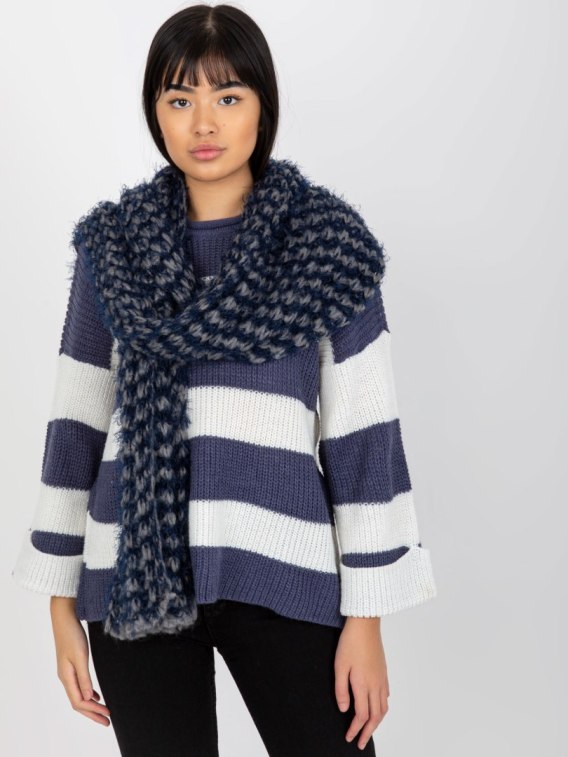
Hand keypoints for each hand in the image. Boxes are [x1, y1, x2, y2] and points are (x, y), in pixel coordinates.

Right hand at [50, 596, 110, 726]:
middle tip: (107, 722)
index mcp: (67, 677)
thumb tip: (89, 697)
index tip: (107, 716)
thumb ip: (84, 677)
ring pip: (80, 694)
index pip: (79, 702)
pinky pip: (80, 685)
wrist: (64, 618)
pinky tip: (97, 695)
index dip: (93, 711)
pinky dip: (90, 693)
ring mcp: (68, 672)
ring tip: (104, 712)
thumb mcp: (80, 656)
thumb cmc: (72, 634)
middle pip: (79, 702)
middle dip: (93, 713)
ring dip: (92, 704)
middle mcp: (66, 677)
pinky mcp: (72, 665)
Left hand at [334, 617, 388, 749]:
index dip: (356, 729)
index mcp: (363, 684)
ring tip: (369, 729)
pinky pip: (386, 696)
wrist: (365, 624)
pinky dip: (382, 707)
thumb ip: (341, 690)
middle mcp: (375, 685)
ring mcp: (381, 678)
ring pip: (383, 708)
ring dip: (376, 722)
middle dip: (368, 732)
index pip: (361, 715)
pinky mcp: (384, 672)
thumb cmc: (350, 643)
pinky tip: (377, 708)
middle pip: (375, 716)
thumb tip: (344, 709)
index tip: (349, 738)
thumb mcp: (339, 666)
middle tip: (361, 743)